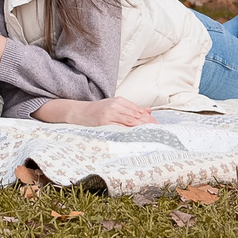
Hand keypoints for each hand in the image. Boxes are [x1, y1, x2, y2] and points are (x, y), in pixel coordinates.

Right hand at [36, 97, 155, 127]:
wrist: (79, 112)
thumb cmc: (98, 110)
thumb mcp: (114, 105)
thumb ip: (131, 108)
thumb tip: (148, 110)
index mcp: (118, 101)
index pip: (137, 110)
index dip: (148, 118)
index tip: (157, 125)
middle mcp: (115, 106)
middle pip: (135, 116)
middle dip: (147, 124)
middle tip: (158, 131)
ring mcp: (109, 115)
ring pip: (129, 122)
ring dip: (141, 128)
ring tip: (150, 134)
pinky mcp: (103, 123)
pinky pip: (118, 128)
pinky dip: (128, 132)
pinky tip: (135, 136)